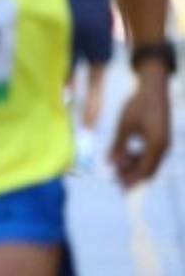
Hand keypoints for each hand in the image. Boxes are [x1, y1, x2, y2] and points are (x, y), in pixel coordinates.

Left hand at [108, 66, 170, 188]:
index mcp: (156, 145)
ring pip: (150, 163)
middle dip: (133, 176)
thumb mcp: (124, 126)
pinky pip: (151, 155)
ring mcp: (164, 142)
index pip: (144, 170)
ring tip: (117, 167)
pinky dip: (139, 158)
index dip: (131, 180)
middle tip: (116, 180)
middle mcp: (163, 147)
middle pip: (149, 170)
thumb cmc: (138, 105)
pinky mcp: (161, 138)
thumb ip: (118, 146)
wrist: (153, 89)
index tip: (119, 186)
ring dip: (134, 167)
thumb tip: (111, 164)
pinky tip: (126, 155)